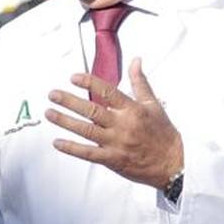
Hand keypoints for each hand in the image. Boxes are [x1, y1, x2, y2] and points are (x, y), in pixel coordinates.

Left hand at [45, 59, 183, 188]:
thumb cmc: (163, 133)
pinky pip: (88, 153)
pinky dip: (72, 148)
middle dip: (70, 101)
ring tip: (49, 113)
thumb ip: (140, 82)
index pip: (108, 91)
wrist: (174, 162)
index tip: (73, 77)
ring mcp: (116, 143)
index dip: (89, 83)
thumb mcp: (154, 105)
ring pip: (86, 130)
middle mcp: (122, 125)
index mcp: (132, 110)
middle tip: (53, 94)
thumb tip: (136, 61)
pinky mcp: (113, 160)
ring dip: (65, 122)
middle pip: (92, 110)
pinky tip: (57, 142)